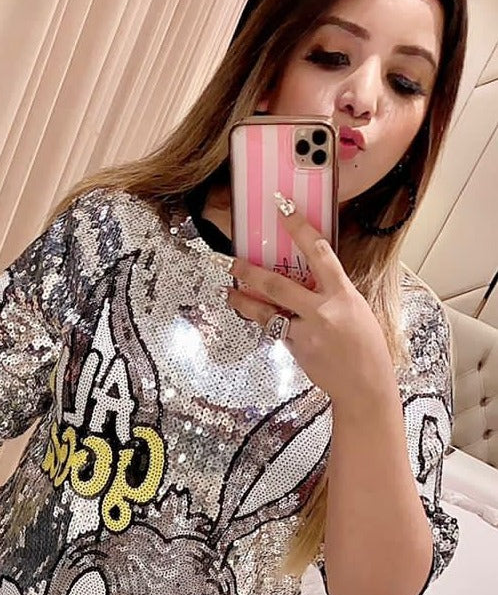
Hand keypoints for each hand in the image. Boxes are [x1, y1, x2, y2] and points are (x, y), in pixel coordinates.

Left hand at [225, 200, 396, 407]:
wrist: (364, 386)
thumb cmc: (366, 347)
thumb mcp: (357, 310)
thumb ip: (332, 293)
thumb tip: (309, 278)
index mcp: (343, 294)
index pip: (319, 252)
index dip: (299, 228)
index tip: (283, 209)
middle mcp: (323, 311)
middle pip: (278, 285)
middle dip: (250, 272)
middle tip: (232, 262)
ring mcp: (306, 332)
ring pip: (265, 312)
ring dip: (242, 301)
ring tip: (229, 293)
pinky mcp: (295, 350)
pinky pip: (273, 331)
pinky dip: (263, 322)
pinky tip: (254, 316)